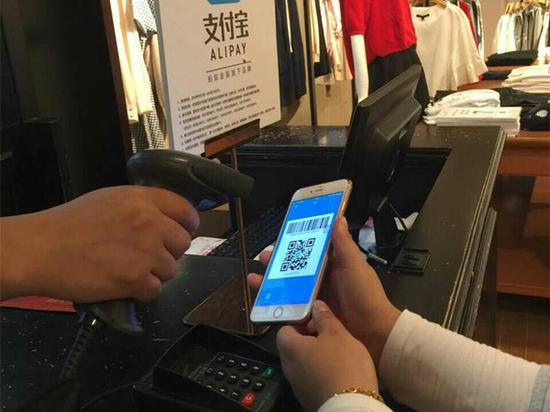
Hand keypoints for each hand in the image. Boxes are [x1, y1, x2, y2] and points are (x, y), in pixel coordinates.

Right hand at [1, 186, 198, 302]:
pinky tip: (123, 283)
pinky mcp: (136, 278)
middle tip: (147, 256)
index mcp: (142, 199)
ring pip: (171, 270)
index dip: (187, 224)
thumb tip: (164, 220)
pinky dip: (141, 291)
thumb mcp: (110, 200)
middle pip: (183, 243)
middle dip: (169, 252)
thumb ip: (141, 207)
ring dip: (154, 273)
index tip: (183, 232)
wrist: (41, 249)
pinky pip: (155, 290)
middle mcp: (150, 222)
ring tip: (129, 269)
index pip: (185, 210)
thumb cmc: (68, 224)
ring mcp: (145, 251)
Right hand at [249, 217, 400, 366]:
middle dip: (277, 263)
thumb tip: (338, 217)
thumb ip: (343, 244)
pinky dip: (277, 307)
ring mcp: (316, 299)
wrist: (373, 333)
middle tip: (263, 257)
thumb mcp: (354, 265)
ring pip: (289, 289)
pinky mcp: (311, 317)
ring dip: (271, 284)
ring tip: (254, 280)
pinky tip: (263, 304)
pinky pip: (292, 309)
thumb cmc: (365, 295)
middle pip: (295, 269)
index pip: (310, 250)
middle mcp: (322, 280)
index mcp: (333, 264)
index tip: (280, 237)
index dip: (295, 243)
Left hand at [277, 300, 377, 411]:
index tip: (315, 320)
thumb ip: (324, 318)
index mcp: (290, 348)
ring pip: (302, 364)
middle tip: (329, 334)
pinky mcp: (308, 399)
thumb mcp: (337, 334)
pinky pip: (311, 379)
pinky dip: (320, 372)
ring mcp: (297, 386)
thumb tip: (316, 306)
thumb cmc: (342, 365)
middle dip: (308, 338)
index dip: (299, 322)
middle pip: (293, 347)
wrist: (350, 407)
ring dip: (315, 356)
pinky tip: (339, 371)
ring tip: (337, 352)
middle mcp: (288, 368)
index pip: (284, 329)